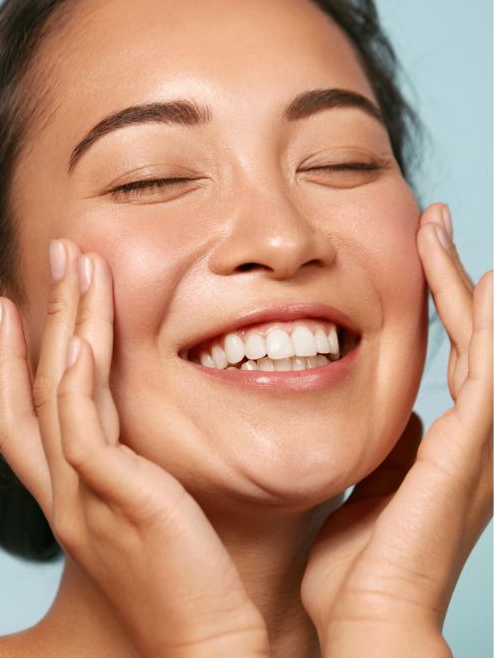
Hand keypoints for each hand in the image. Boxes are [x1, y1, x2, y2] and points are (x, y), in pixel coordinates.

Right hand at [0, 239, 268, 656]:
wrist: (204, 644)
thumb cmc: (194, 590)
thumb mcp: (152, 519)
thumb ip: (139, 473)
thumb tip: (153, 436)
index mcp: (66, 499)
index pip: (18, 419)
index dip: (9, 361)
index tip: (10, 307)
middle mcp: (60, 495)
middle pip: (29, 392)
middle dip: (37, 318)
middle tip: (52, 257)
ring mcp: (79, 497)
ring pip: (55, 395)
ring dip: (64, 323)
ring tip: (76, 264)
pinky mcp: (113, 499)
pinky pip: (81, 427)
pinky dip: (77, 378)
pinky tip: (83, 336)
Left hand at [302, 204, 491, 656]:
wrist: (371, 619)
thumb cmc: (358, 573)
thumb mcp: (366, 496)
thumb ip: (382, 458)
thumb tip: (390, 422)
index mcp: (442, 448)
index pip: (445, 361)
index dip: (433, 309)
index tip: (412, 261)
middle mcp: (469, 439)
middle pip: (469, 338)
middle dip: (451, 278)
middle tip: (429, 221)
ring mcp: (476, 441)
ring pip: (481, 339)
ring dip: (460, 280)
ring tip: (437, 225)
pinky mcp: (471, 446)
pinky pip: (485, 367)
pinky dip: (487, 319)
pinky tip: (486, 276)